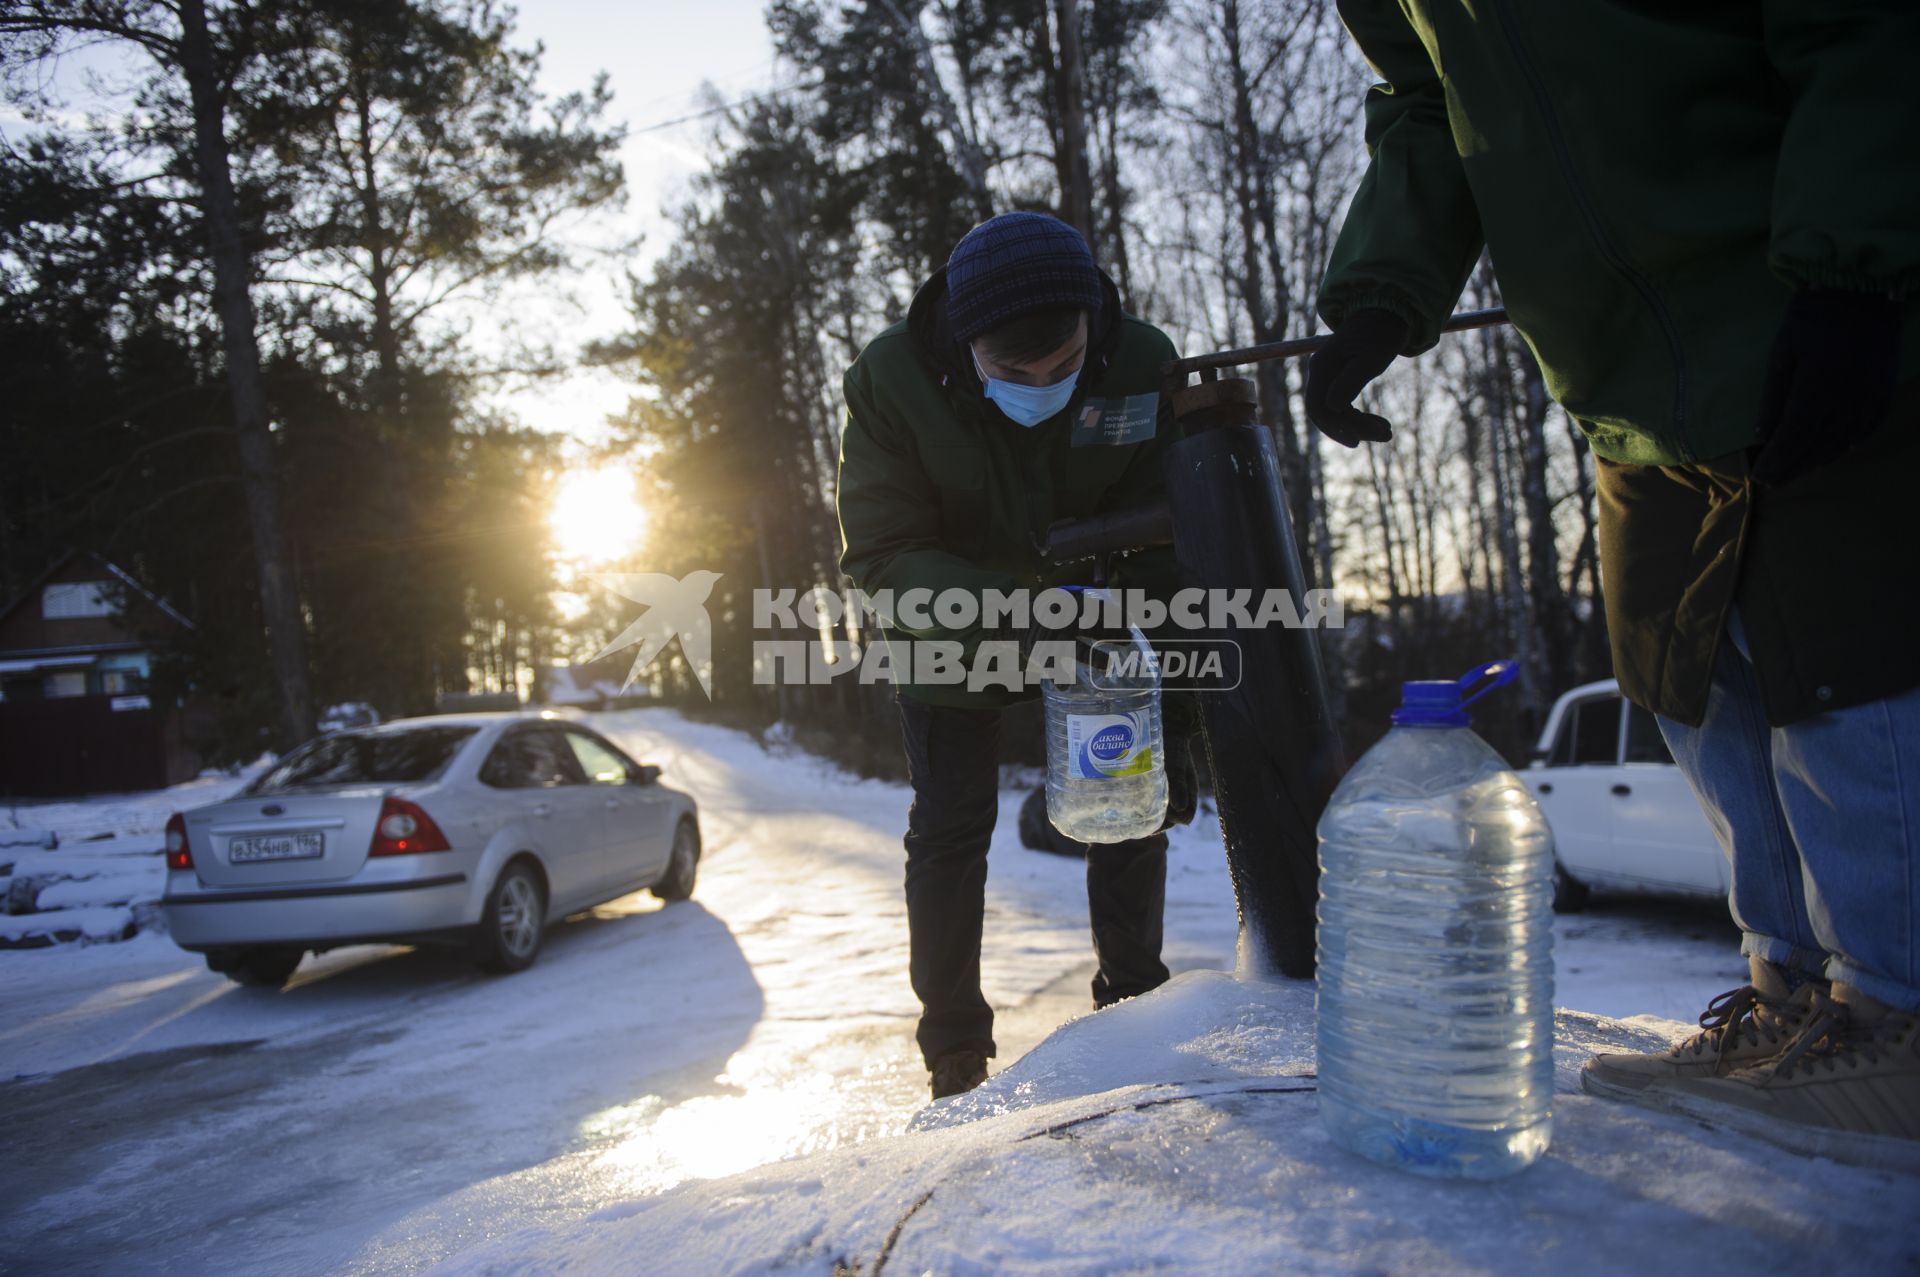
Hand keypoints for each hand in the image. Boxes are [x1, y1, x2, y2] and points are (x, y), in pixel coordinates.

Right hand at [1304, 308, 1409, 446]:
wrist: (1387, 313)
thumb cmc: (1381, 334)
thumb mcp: (1371, 359)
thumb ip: (1350, 382)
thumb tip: (1331, 407)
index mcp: (1322, 367)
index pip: (1318, 407)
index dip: (1334, 429)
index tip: (1357, 442)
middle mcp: (1320, 372)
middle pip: (1328, 412)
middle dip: (1355, 428)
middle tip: (1387, 435)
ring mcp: (1328, 375)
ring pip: (1337, 412)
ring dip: (1361, 425)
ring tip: (1388, 432)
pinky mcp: (1339, 378)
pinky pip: (1343, 405)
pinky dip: (1360, 417)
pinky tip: (1379, 424)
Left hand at [1751, 288, 1901, 487]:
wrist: (1863, 291)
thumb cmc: (1812, 318)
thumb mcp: (1782, 352)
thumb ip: (1774, 397)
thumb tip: (1763, 436)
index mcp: (1818, 386)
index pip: (1794, 437)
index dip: (1776, 461)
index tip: (1759, 477)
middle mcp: (1849, 397)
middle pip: (1818, 446)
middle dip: (1793, 467)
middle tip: (1772, 481)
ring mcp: (1872, 395)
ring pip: (1844, 442)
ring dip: (1818, 460)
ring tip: (1796, 470)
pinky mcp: (1886, 390)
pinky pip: (1868, 427)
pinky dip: (1849, 444)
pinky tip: (1834, 452)